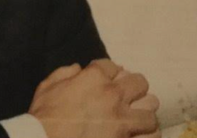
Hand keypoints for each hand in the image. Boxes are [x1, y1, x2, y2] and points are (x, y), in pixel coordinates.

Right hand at [29, 59, 158, 137]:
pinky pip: (152, 134)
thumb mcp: (47, 87)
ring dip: (143, 111)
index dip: (109, 72)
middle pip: (139, 82)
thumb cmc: (44, 117)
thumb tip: (77, 69)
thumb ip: (64, 73)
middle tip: (126, 96)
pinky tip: (140, 134)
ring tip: (137, 116)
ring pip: (151, 108)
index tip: (106, 80)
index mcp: (93, 78)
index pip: (113, 66)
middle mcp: (112, 95)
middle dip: (133, 87)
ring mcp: (122, 120)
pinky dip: (148, 133)